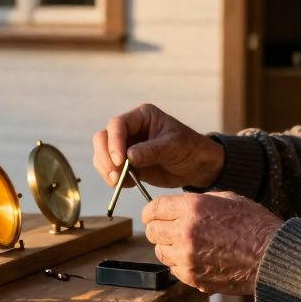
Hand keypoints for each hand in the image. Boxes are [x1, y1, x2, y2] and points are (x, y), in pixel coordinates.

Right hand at [91, 103, 223, 189]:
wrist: (198, 167)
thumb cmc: (190, 149)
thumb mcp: (174, 147)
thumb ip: (151, 151)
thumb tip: (129, 157)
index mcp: (142, 116)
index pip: (118, 125)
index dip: (114, 142)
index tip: (120, 161)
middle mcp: (131, 129)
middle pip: (103, 138)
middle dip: (105, 157)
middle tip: (115, 175)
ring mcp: (127, 146)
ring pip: (102, 154)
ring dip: (106, 169)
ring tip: (119, 182)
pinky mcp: (127, 163)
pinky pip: (110, 169)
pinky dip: (113, 179)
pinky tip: (126, 185)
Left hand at [142, 191, 282, 295]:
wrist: (272, 257)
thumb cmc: (255, 225)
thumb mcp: (227, 199)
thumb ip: (197, 202)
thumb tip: (178, 206)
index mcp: (192, 208)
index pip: (153, 209)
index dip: (152, 211)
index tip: (154, 214)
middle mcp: (184, 232)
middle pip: (152, 231)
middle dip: (158, 229)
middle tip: (170, 229)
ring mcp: (187, 258)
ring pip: (161, 252)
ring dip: (169, 247)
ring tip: (187, 244)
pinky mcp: (193, 278)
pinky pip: (174, 269)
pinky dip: (181, 264)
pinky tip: (198, 258)